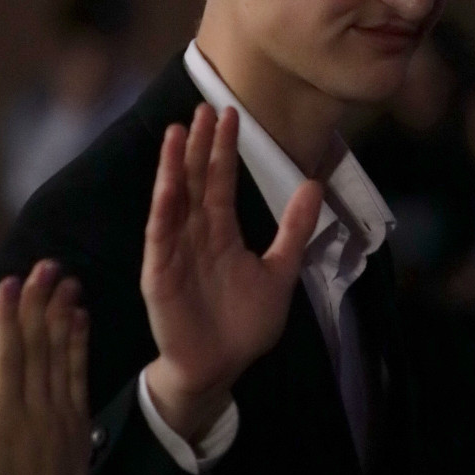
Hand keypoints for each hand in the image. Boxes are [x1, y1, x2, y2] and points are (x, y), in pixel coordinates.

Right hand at [0, 262, 101, 474]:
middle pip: (38, 344)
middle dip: (40, 301)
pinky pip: (80, 371)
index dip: (10, 318)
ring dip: (63, 312)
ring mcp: (61, 410)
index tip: (12, 283)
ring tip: (67, 278)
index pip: (8, 357)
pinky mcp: (77, 419)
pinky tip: (82, 316)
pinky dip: (81, 341)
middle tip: (46, 264)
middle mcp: (37, 406)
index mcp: (5, 418)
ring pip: (61, 351)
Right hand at [142, 104, 323, 439]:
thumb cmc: (244, 324)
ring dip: (175, 166)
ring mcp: (175, 251)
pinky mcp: (159, 273)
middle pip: (197, 180)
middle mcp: (195, 233)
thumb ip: (295, 230)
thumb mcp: (280, 271)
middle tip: (205, 106)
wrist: (220, 368)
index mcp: (221, 231)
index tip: (229, 114)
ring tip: (179, 132)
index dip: (225, 148)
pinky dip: (163, 208)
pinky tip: (167, 183)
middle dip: (200, 145)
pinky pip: (161, 235)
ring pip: (174, 199)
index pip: (220, 181)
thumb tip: (315, 185)